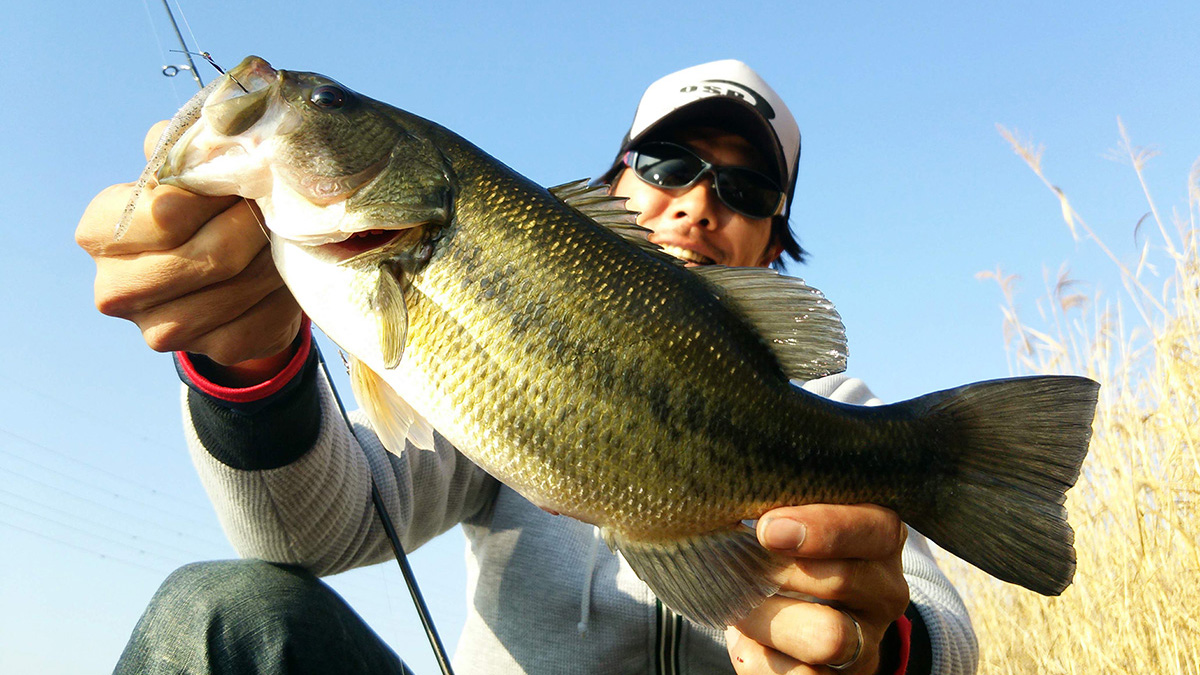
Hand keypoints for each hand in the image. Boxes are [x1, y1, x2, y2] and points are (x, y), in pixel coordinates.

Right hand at [76, 122, 302, 383]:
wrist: (226, 271)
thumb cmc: (201, 208)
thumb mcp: (188, 170)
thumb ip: (191, 148)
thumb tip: (216, 132)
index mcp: (101, 233)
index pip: (166, 213)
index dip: (218, 193)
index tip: (246, 178)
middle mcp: (118, 289)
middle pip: (210, 255)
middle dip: (253, 225)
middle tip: (275, 205)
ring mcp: (163, 330)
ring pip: (242, 287)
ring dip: (274, 255)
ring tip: (281, 231)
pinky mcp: (213, 350)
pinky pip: (264, 316)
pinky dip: (284, 289)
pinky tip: (283, 269)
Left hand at [725, 504, 908, 673]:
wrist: (818, 617)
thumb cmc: (797, 552)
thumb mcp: (802, 522)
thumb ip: (785, 512)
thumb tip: (736, 511)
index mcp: (881, 538)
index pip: (869, 528)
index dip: (820, 528)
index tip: (768, 529)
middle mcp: (885, 591)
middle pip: (842, 581)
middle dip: (777, 572)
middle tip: (738, 566)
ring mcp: (869, 642)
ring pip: (826, 638)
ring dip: (764, 619)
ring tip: (738, 605)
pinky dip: (759, 658)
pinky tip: (748, 640)